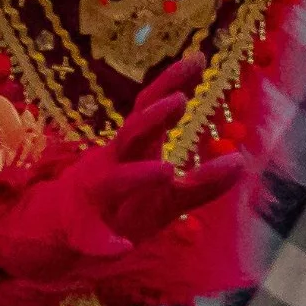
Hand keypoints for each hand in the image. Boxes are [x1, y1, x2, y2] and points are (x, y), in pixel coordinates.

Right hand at [0, 55, 243, 272]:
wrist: (63, 232)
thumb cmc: (123, 205)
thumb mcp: (168, 196)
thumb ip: (203, 182)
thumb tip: (241, 161)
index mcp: (133, 150)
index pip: (151, 108)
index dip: (171, 83)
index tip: (198, 58)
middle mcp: (111, 164)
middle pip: (131, 134)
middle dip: (152, 118)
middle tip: (180, 101)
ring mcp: (94, 196)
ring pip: (113, 181)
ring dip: (137, 175)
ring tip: (166, 171)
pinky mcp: (82, 231)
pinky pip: (93, 237)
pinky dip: (104, 242)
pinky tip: (121, 248)